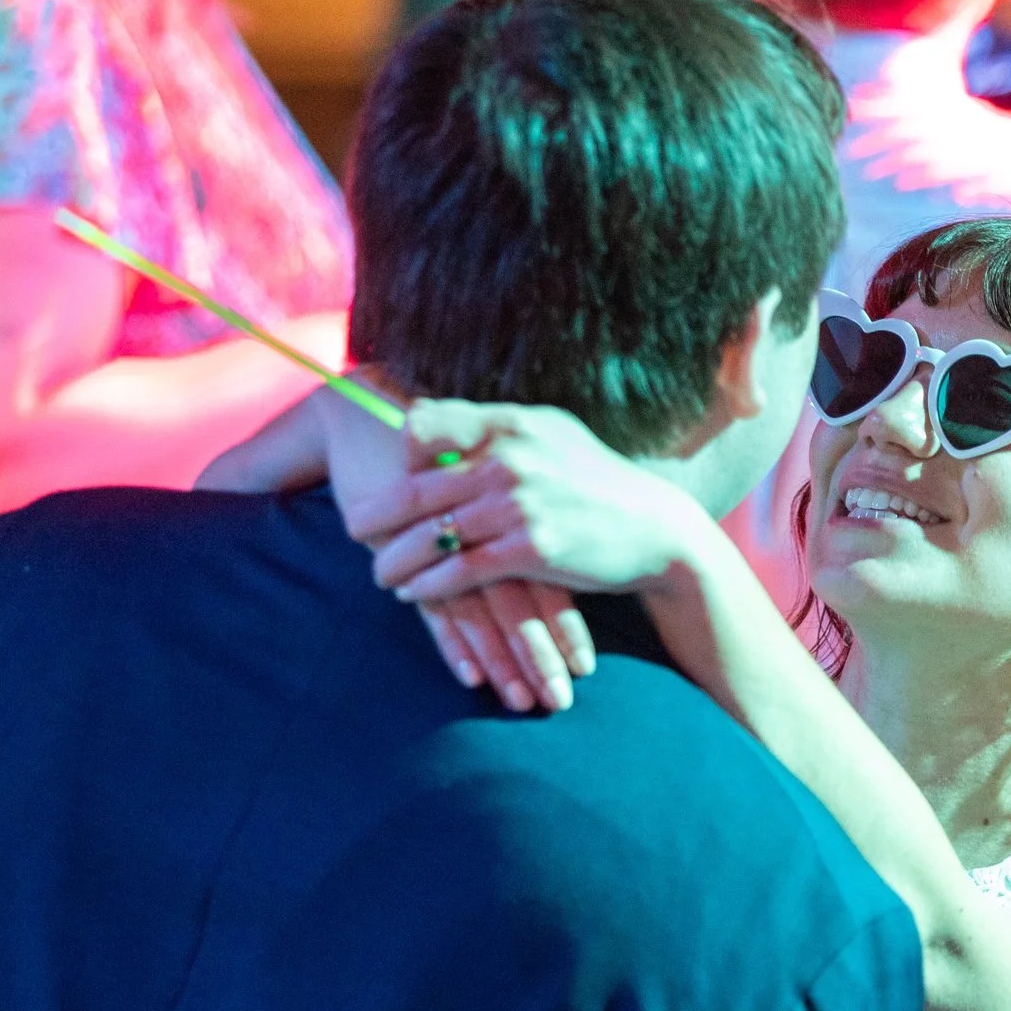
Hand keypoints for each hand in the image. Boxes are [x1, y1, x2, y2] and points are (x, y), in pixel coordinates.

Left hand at [318, 395, 709, 714]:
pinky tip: (414, 594)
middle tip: (354, 530)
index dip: (399, 451)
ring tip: (380, 574)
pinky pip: (459, 570)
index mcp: (511, 423)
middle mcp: (510, 458)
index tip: (394, 475)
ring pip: (431, 534)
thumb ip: (498, 428)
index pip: (426, 424)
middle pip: (415, 487)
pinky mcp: (532, 550)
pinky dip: (429, 585)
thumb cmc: (599, 483)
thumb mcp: (553, 436)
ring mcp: (521, 504)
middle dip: (376, 515)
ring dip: (394, 560)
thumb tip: (435, 416)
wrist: (656, 530)